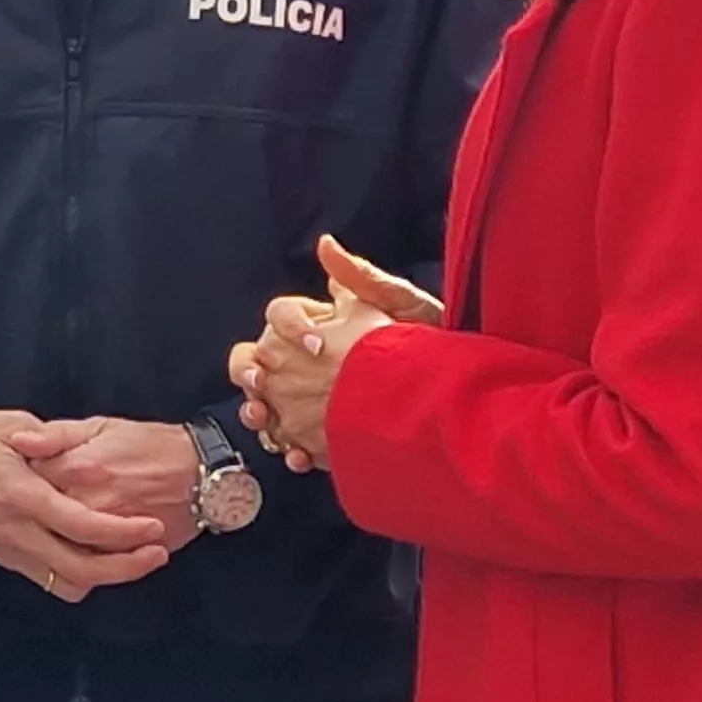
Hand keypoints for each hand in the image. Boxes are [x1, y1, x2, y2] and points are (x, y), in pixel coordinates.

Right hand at [0, 409, 171, 602]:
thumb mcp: (9, 426)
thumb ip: (48, 439)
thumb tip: (74, 448)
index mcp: (24, 497)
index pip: (83, 526)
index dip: (123, 533)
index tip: (153, 529)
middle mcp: (19, 532)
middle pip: (82, 569)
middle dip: (125, 568)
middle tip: (156, 553)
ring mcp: (10, 551)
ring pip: (66, 584)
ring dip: (103, 578)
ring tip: (133, 559)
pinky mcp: (5, 558)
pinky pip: (48, 581)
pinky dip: (77, 577)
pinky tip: (96, 559)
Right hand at [230, 239, 430, 471]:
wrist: (454, 393)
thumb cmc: (430, 338)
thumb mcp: (399, 304)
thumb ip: (361, 279)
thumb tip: (326, 244)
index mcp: (321, 324)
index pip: (280, 316)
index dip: (288, 327)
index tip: (316, 343)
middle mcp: (307, 360)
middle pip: (254, 358)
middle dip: (248, 370)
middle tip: (261, 384)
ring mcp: (310, 397)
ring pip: (262, 402)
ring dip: (256, 411)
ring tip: (265, 420)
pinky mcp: (322, 432)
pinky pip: (291, 442)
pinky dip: (289, 450)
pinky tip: (301, 456)